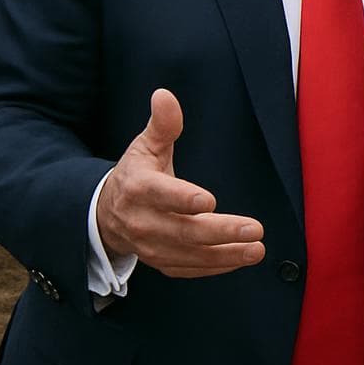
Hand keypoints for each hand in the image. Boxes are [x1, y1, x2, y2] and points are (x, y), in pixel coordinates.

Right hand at [96, 89, 265, 277]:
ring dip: (226, 254)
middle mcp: (142, 221)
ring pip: (190, 255)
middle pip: (183, 231)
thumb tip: (165, 95)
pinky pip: (189, 269)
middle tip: (255, 229)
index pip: (161, 195)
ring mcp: (150, 247)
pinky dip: (215, 267)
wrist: (106, 215)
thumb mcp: (145, 146)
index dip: (182, 199)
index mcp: (138, 188)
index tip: (209, 201)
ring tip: (257, 249)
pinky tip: (241, 259)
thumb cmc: (136, 175)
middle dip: (221, 232)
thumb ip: (162, 124)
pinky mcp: (161, 262)